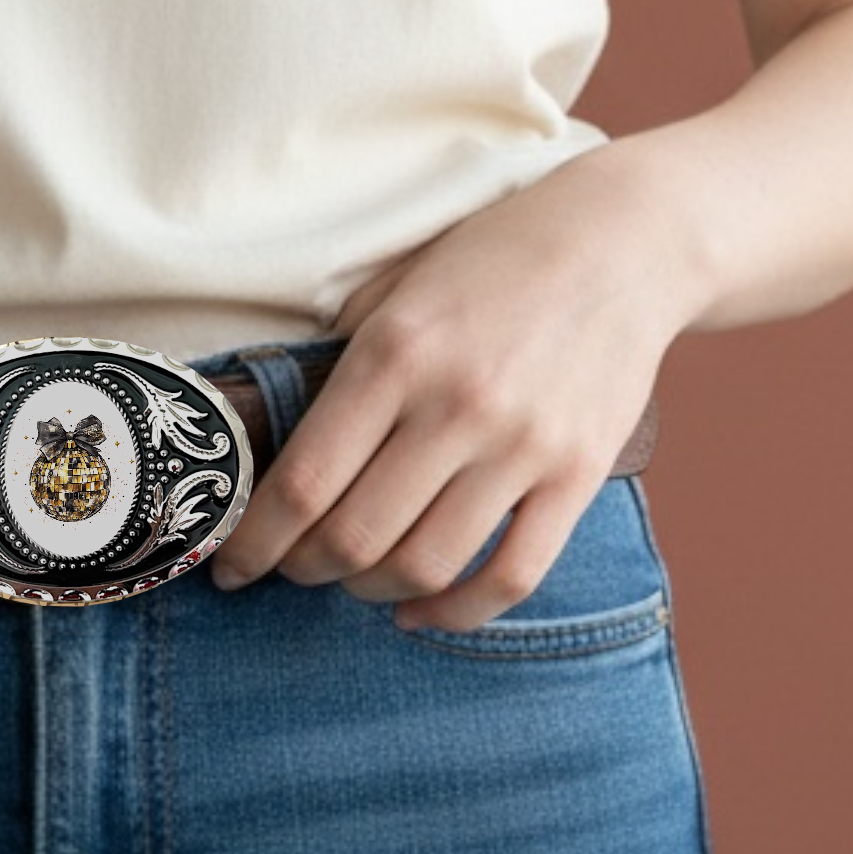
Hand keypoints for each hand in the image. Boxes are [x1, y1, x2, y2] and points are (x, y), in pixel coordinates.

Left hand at [210, 151, 696, 629]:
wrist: (625, 241)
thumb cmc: (489, 263)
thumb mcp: (391, 291)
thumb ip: (336, 367)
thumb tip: (271, 453)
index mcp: (394, 354)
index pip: (302, 484)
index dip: (253, 542)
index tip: (228, 565)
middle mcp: (457, 405)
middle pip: (354, 538)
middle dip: (303, 570)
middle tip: (290, 567)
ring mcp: (524, 445)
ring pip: (424, 566)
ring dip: (370, 591)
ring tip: (353, 580)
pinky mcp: (580, 474)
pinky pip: (512, 577)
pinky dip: (456, 612)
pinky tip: (419, 609)